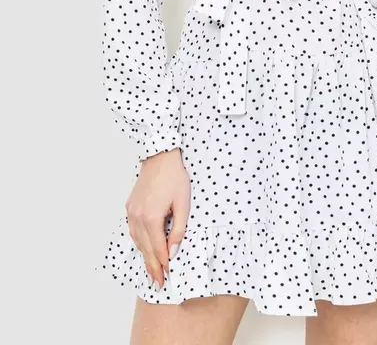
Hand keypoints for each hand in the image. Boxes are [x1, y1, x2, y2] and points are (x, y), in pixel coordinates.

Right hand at [125, 148, 190, 289]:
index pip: (158, 248)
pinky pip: (133, 230)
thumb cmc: (175, 177)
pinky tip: (144, 248)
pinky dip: (139, 242)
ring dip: (145, 256)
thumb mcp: (183, 203)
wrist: (160, 156)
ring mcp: (131, 211)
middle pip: (145, 249)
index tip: (167, 277)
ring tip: (152, 271)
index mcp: (151, 218)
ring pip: (137, 241)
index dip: (163, 264)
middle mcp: (137, 217)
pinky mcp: (130, 206)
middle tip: (158, 283)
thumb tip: (174, 251)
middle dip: (152, 267)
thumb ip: (178, 229)